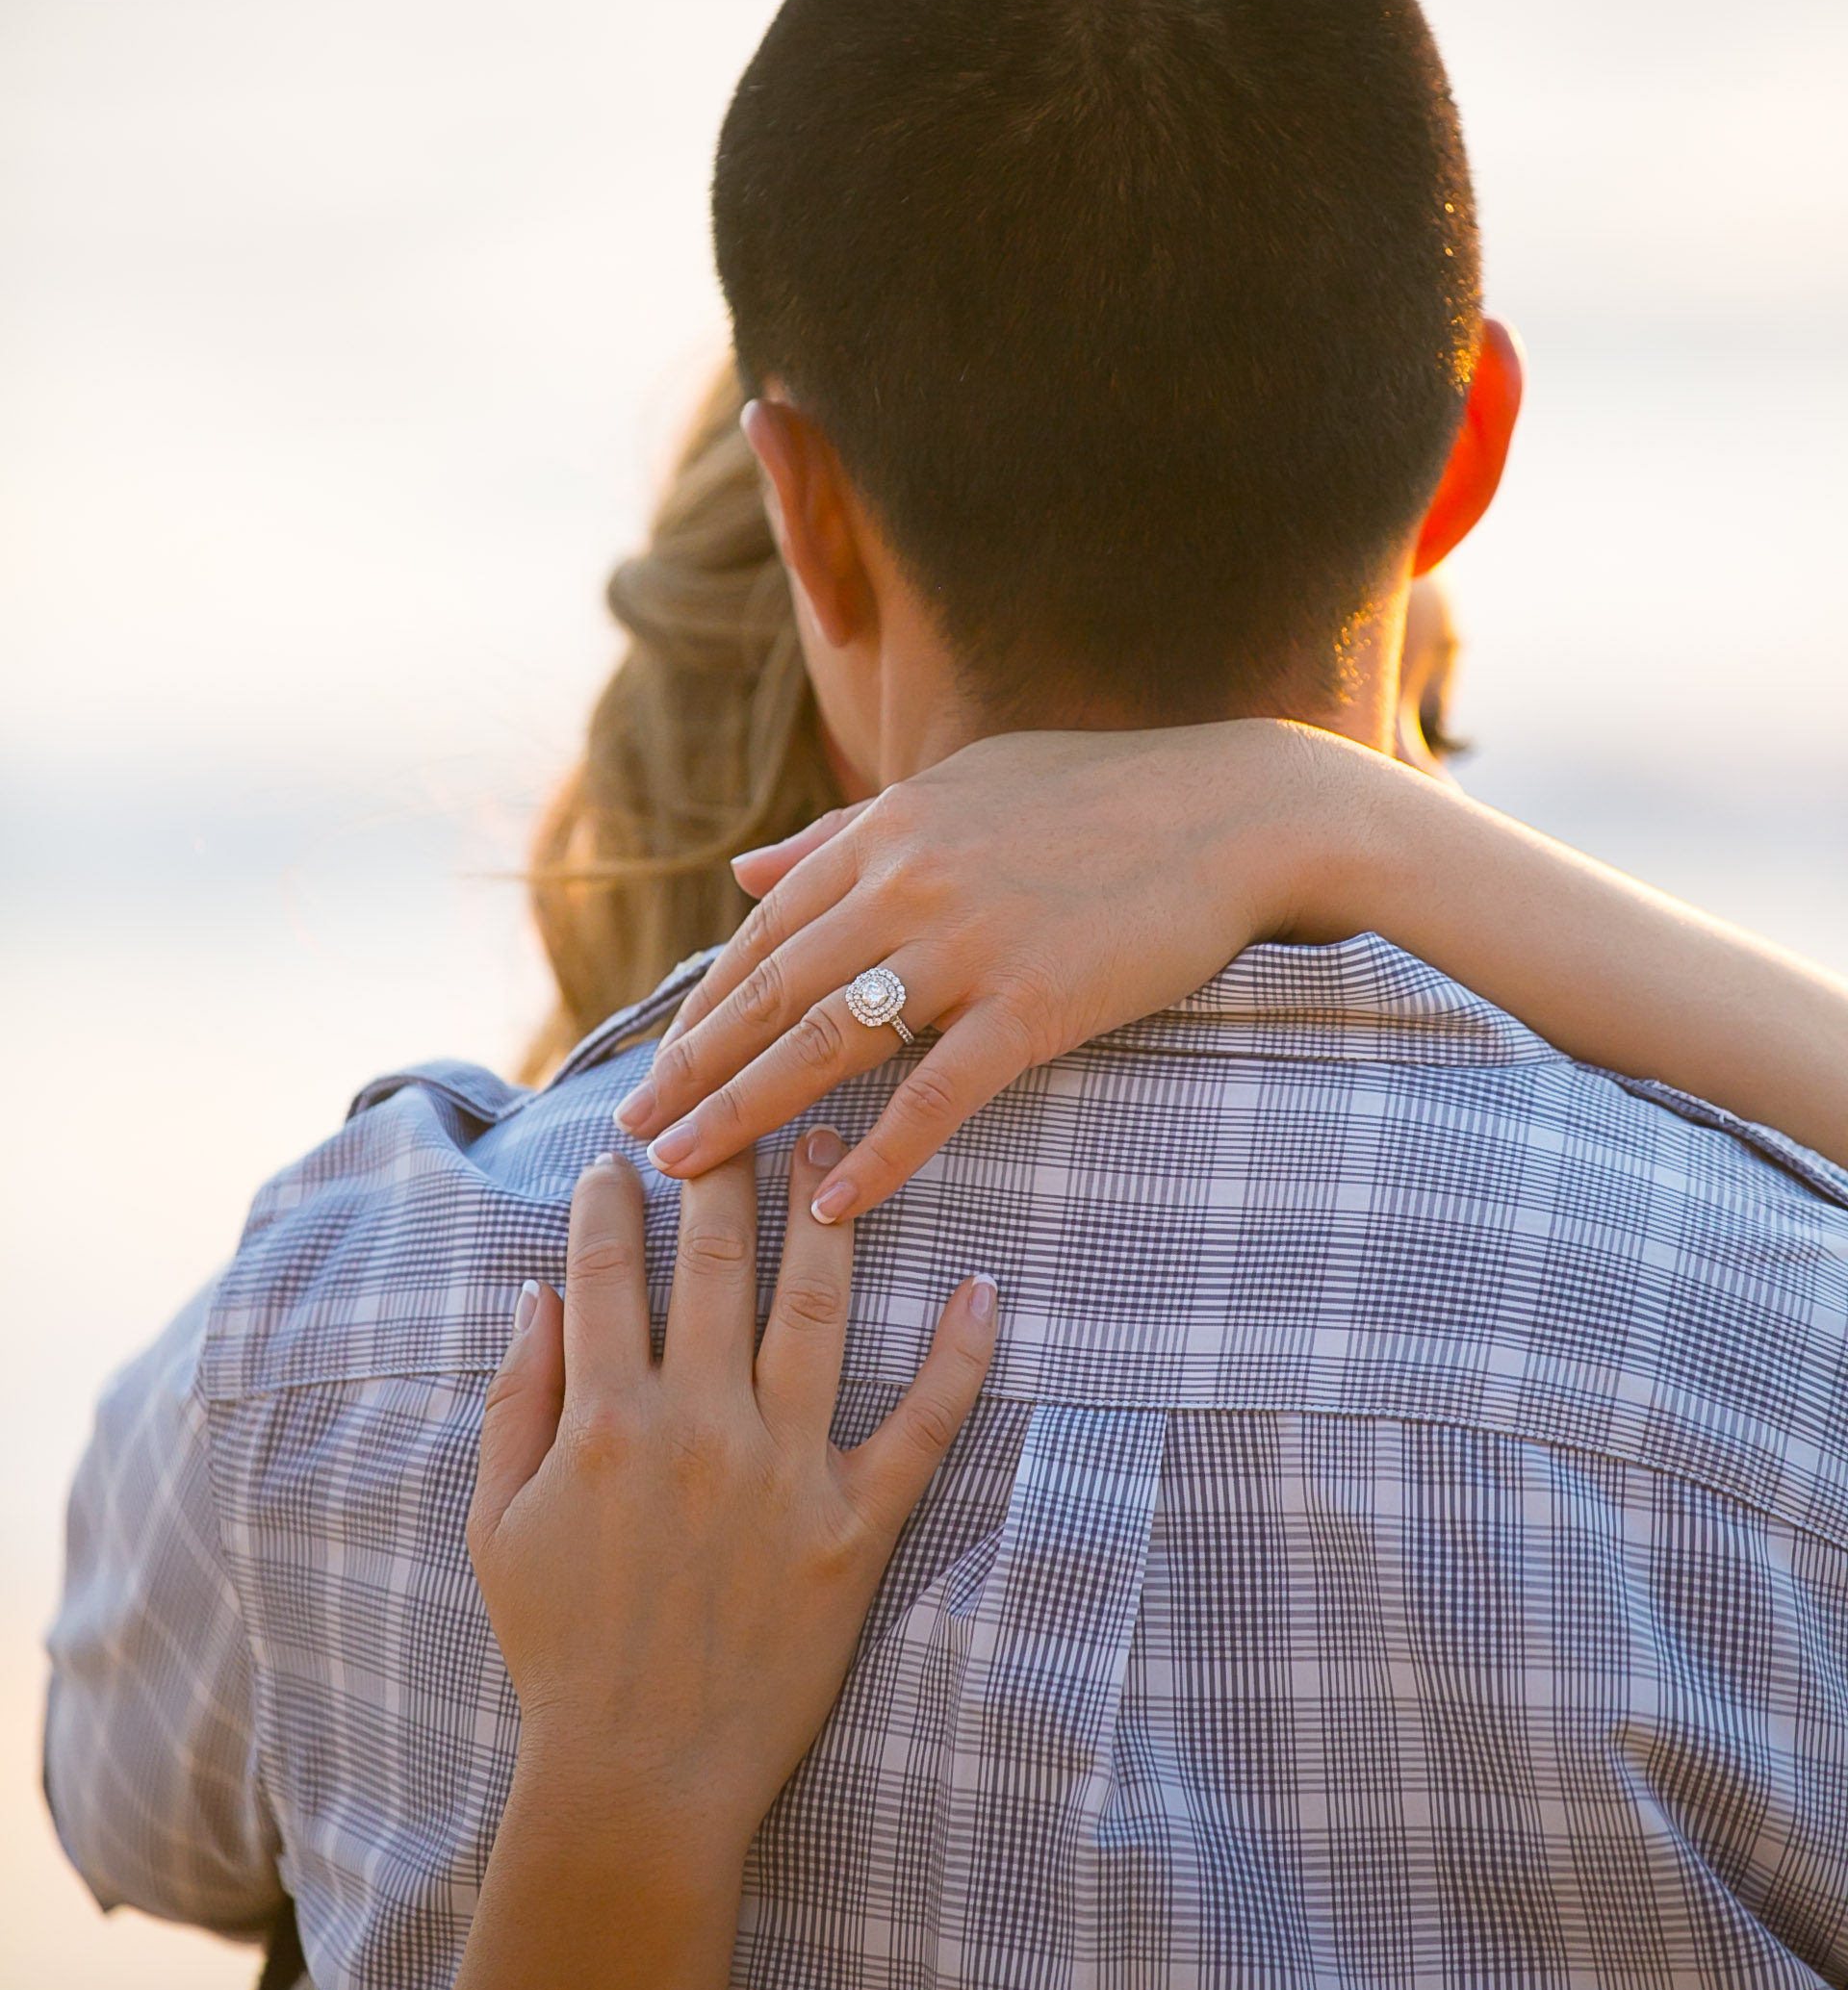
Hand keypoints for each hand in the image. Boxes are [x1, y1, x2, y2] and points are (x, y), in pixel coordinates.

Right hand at [467, 1141, 997, 1866]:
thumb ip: (513, 1400)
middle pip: (717, 1261)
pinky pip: (921, 1427)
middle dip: (726, 1166)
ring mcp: (783, 1473)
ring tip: (837, 1139)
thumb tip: (535, 1291)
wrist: (639, 1781)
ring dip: (827, 1213)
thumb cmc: (560, 1651)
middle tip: (745, 1102)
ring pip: (814, 1309)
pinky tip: (984, 1288)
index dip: (614, 1197)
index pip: (607, 1269)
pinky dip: (960, 1357)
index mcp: (602, 1422)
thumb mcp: (496, 1523)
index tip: (624, 1151)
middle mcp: (696, 1427)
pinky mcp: (854, 1527)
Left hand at [616, 718, 1387, 1222]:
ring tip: (684, 1172)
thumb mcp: (960, 787)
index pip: (765, 933)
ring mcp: (970, 944)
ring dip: (743, 1113)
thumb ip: (847, 831)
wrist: (1235, 809)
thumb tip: (747, 870)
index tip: (657, 1068)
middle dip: (691, 1069)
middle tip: (630, 1138)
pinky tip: (829, 1202)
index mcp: (887, 830)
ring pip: (826, 1043)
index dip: (702, 1009)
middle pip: (770, 992)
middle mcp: (909, 882)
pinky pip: (935, 1093)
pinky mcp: (1035, 1004)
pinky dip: (878, 1153)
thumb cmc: (1102, 794)